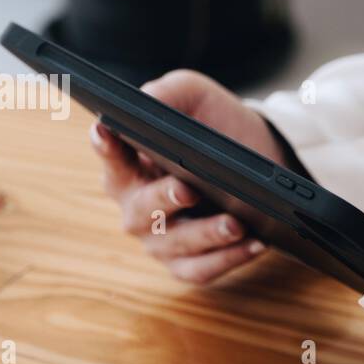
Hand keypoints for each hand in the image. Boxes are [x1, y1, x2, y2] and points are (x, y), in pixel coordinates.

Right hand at [90, 69, 287, 283]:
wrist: (257, 157)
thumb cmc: (215, 125)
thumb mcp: (194, 96)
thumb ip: (167, 94)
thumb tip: (148, 101)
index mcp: (129, 166)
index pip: (111, 155)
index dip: (106, 146)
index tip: (106, 131)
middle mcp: (136, 207)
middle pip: (142, 209)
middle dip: (164, 200)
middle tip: (188, 189)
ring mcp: (159, 239)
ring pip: (175, 244)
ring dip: (206, 235)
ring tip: (236, 224)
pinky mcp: (186, 264)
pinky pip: (201, 270)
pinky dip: (228, 260)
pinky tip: (255, 243)